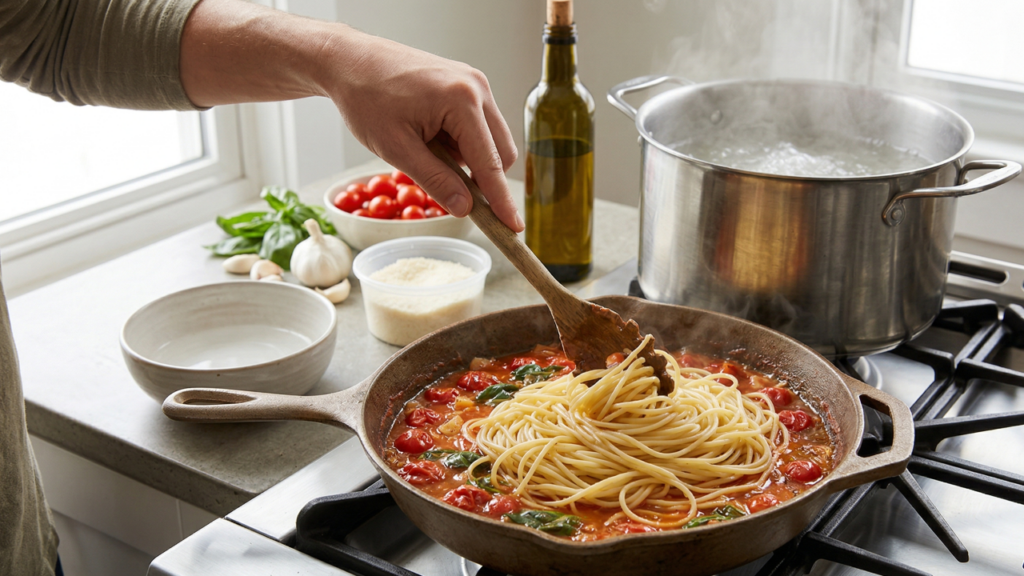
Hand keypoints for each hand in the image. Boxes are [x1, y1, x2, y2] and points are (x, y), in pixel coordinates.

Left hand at [320, 31, 521, 230]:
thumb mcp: (396, 149)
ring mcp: (473, 83)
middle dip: (481, 176)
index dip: (501, 200)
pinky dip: (460, 142)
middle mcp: (477, 87)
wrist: (349, 60)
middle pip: (500, 152)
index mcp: (462, 101)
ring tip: (424, 148)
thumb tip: (465, 209)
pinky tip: (429, 136)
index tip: (513, 228)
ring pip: (490, 140)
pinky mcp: (465, 84)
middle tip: (444, 185)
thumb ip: (435, 181)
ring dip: (467, 157)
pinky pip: (477, 125)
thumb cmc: (365, 99)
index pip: (490, 163)